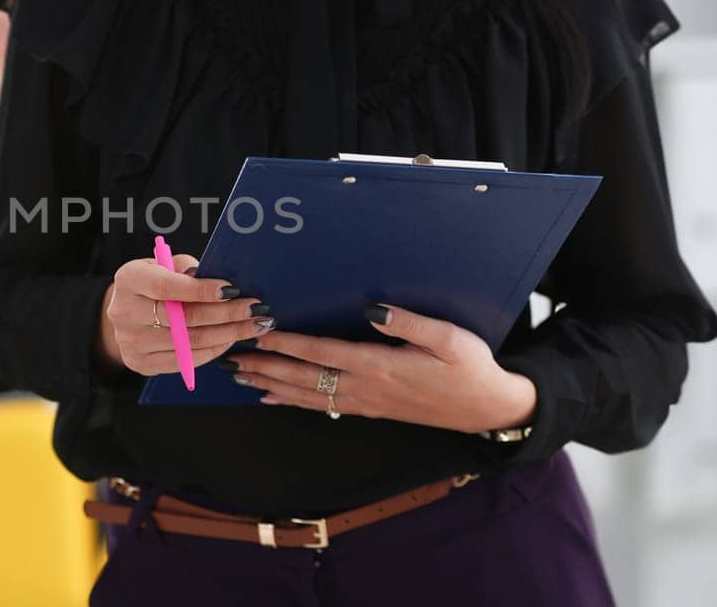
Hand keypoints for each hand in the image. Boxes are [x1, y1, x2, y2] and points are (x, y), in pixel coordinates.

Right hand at [97, 254, 276, 375]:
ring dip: (228, 334)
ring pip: (190, 342)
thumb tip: (224, 287)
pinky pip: (186, 360)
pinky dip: (214, 350)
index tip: (232, 290)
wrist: (127, 310)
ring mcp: (130, 341)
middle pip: (184, 319)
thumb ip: (189, 270)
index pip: (168, 287)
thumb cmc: (155, 281)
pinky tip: (231, 339)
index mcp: (129, 279)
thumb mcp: (166, 264)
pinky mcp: (140, 363)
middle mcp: (124, 312)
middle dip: (227, 314)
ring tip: (253, 325)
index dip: (202, 290)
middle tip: (256, 309)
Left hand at [225, 303, 536, 433]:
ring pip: (307, 394)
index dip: (287, 342)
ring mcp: (365, 401)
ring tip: (238, 376)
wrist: (487, 408)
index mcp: (380, 364)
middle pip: (303, 376)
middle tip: (230, 356)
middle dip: (264, 365)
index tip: (259, 330)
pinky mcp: (370, 409)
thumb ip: (409, 322)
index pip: (322, 351)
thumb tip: (373, 308)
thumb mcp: (448, 337)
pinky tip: (272, 397)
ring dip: (270, 383)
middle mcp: (365, 387)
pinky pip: (321, 406)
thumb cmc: (469, 367)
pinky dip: (292, 401)